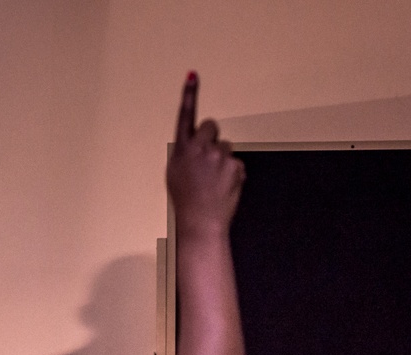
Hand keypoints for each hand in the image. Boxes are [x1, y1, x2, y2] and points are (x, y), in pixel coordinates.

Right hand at [166, 75, 244, 236]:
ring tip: (213, 181)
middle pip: (211, 127)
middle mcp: (200, 148)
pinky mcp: (235, 166)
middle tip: (206, 161)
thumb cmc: (185, 199)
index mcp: (182, 149)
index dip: (189, 94)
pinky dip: (231, 173)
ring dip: (221, 159)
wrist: (201, 222)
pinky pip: (235, 163)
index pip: (185, 116)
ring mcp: (220, 157)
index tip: (192, 75)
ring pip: (225, 147)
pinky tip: (222, 187)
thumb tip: (196, 144)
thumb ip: (185, 153)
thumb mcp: (175, 172)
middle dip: (211, 138)